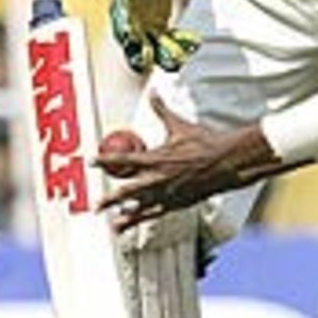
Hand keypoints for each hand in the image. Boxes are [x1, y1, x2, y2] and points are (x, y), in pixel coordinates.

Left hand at [96, 93, 284, 229]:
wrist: (226, 162)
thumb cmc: (204, 142)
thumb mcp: (180, 126)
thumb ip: (161, 111)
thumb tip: (153, 92)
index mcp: (157, 158)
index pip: (124, 159)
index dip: (106, 161)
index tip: (91, 161)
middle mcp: (159, 179)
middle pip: (128, 191)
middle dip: (110, 199)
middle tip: (95, 205)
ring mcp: (168, 194)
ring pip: (142, 208)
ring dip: (125, 216)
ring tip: (112, 225)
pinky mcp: (177, 204)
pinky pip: (157, 214)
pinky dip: (143, 219)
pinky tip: (134, 224)